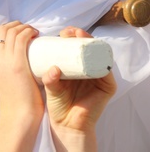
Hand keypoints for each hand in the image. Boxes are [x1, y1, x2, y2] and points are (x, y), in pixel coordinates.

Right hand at [0, 21, 43, 150]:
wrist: (17, 116)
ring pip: (11, 30)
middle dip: (15, 24)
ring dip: (23, 26)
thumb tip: (23, 64)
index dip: (7, 30)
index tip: (20, 33)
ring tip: (34, 32)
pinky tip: (36, 34)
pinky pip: (21, 38)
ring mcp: (4, 59)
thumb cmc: (16, 103)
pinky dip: (28, 31)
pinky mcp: (17, 62)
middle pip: (1, 29)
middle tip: (28, 29)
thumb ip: (10, 71)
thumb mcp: (6, 82)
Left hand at [42, 27, 116, 150]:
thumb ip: (49, 78)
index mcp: (75, 67)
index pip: (75, 47)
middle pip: (88, 48)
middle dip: (80, 36)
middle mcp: (88, 69)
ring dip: (91, 44)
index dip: (70, 36)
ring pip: (98, 55)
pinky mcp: (107, 86)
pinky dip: (102, 63)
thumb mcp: (50, 86)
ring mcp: (99, 77)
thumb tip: (53, 68)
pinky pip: (107, 72)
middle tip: (69, 32)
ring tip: (79, 36)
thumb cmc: (57, 104)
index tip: (61, 32)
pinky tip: (95, 55)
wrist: (66, 125)